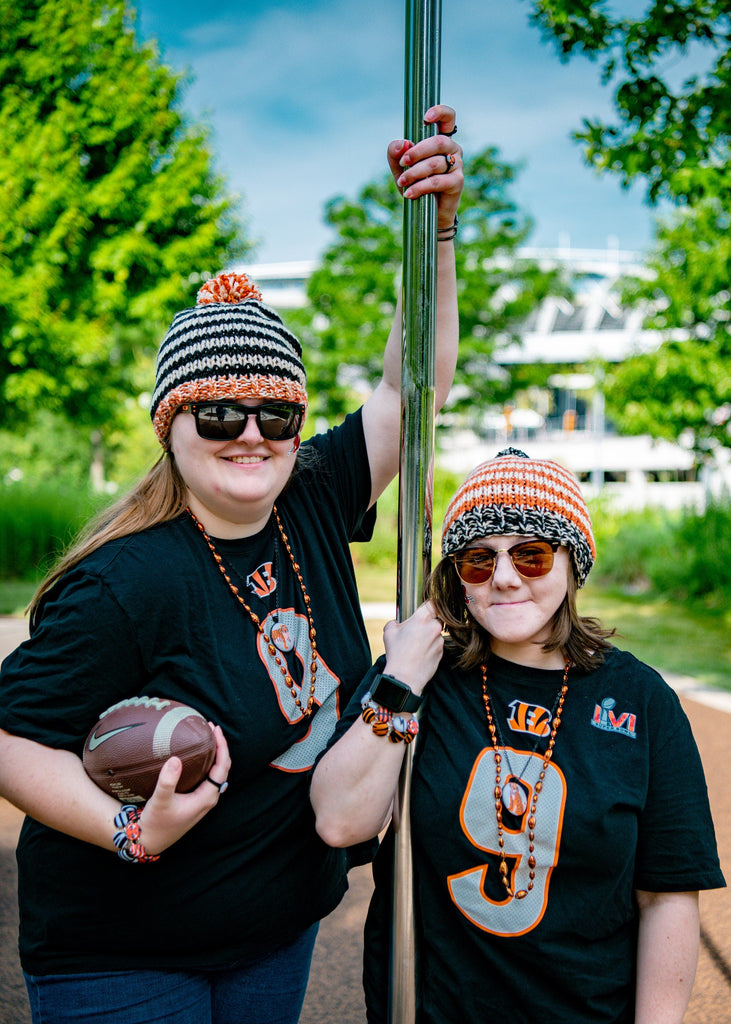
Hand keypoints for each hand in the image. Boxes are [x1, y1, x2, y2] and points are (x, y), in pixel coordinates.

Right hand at [138, 723, 229, 854]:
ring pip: (216, 772)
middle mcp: (209, 798)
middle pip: (223, 767)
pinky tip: (197, 754)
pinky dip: (207, 762)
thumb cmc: (156, 822)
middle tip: (211, 728)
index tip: (215, 729)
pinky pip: (208, 777)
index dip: (222, 746)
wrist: (150, 840)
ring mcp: (204, 800)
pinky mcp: (196, 800)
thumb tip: (175, 759)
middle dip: (220, 747)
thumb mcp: (160, 800)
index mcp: (207, 797)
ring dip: (214, 754)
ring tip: (207, 736)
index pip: (222, 767)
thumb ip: (167, 781)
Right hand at [382, 601, 443, 693]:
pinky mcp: (441, 653)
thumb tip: (397, 623)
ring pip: (436, 634)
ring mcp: (439, 641)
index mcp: (422, 619)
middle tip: (416, 632)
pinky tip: (419, 655)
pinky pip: (437, 646)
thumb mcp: (389, 632)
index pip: (433, 603)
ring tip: (415, 647)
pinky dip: (430, 649)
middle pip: (435, 620)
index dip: (430, 606)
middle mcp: (434, 628)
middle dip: (427, 624)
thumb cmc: (396, 653)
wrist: (405, 677)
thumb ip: (395, 622)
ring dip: (429, 638)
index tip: (426, 610)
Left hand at [387, 104, 462, 229]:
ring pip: (435, 163)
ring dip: (415, 172)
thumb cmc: (416, 184)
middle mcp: (452, 149)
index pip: (448, 118)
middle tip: (404, 161)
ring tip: (402, 182)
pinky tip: (409, 193)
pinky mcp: (457, 182)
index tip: (426, 117)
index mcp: (440, 140)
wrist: (428, 213)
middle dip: (417, 151)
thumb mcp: (400, 168)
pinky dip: (420, 187)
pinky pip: (437, 181)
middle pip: (438, 141)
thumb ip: (396, 153)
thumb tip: (403, 143)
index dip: (440, 112)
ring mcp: (457, 165)